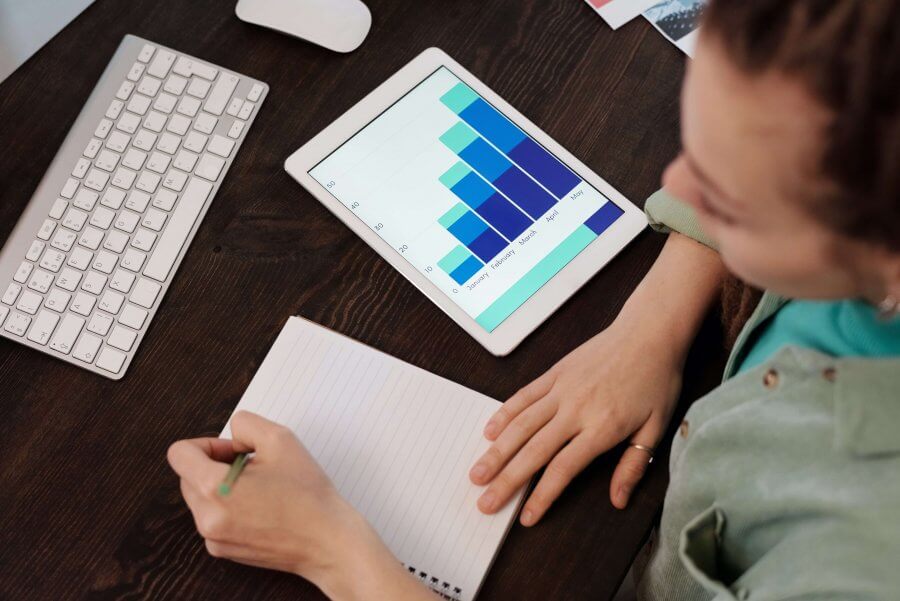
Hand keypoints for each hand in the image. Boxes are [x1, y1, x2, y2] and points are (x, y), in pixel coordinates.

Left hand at [167, 411, 419, 599]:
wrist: (327, 541)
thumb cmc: (308, 494)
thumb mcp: (280, 439)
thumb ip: (245, 424)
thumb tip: (230, 435)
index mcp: (213, 488)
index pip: (179, 453)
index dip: (207, 443)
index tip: (234, 450)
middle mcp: (206, 517)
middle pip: (188, 475)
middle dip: (216, 464)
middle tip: (254, 467)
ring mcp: (213, 538)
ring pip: (200, 497)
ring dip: (223, 486)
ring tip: (261, 488)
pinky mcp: (223, 551)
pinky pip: (213, 518)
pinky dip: (230, 507)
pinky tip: (262, 507)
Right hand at [470, 317, 683, 524]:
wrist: (649, 332)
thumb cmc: (656, 380)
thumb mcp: (656, 427)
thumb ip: (633, 465)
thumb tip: (618, 500)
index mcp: (602, 427)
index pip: (563, 468)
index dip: (542, 495)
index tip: (526, 517)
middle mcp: (576, 409)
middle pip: (533, 451)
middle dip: (506, 480)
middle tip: (484, 502)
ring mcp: (561, 389)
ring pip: (521, 424)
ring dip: (495, 451)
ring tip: (476, 473)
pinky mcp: (554, 372)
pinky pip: (524, 395)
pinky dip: (503, 413)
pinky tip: (488, 432)